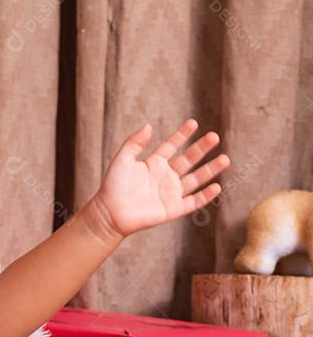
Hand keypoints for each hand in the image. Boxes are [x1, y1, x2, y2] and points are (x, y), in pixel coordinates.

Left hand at [89, 119, 230, 239]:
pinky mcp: (173, 209)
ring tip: (225, 159)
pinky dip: (205, 196)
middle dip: (201, 148)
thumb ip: (134, 143)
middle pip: (188, 160)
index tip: (193, 123)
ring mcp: (171, 192)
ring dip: (210, 169)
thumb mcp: (122, 160)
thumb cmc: (113, 186)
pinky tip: (217, 186)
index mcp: (154, 163)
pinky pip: (193, 202)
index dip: (182, 135)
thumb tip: (148, 125)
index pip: (171, 146)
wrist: (110, 213)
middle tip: (214, 136)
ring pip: (196, 179)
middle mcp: (165, 176)